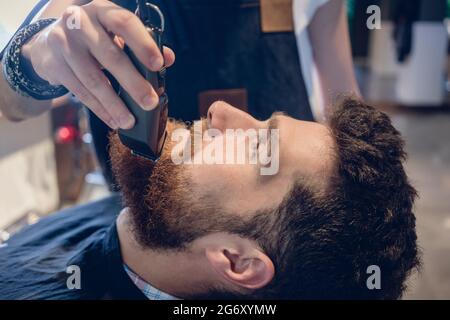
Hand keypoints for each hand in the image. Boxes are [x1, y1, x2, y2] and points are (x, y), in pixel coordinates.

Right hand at [22, 0, 174, 128]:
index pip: (124, 23)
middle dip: (133, 83)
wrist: (49, 42)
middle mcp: (80, 22)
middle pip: (110, 55)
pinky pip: (80, 92)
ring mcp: (64, 43)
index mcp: (102, 11)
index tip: (158, 65)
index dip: (142, 44)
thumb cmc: (93, 38)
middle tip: (150, 102)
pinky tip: (113, 120)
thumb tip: (168, 58)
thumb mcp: (115, 34)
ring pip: (93, 79)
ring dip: (114, 104)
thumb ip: (142, 44)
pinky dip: (99, 109)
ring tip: (130, 121)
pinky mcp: (54, 64)